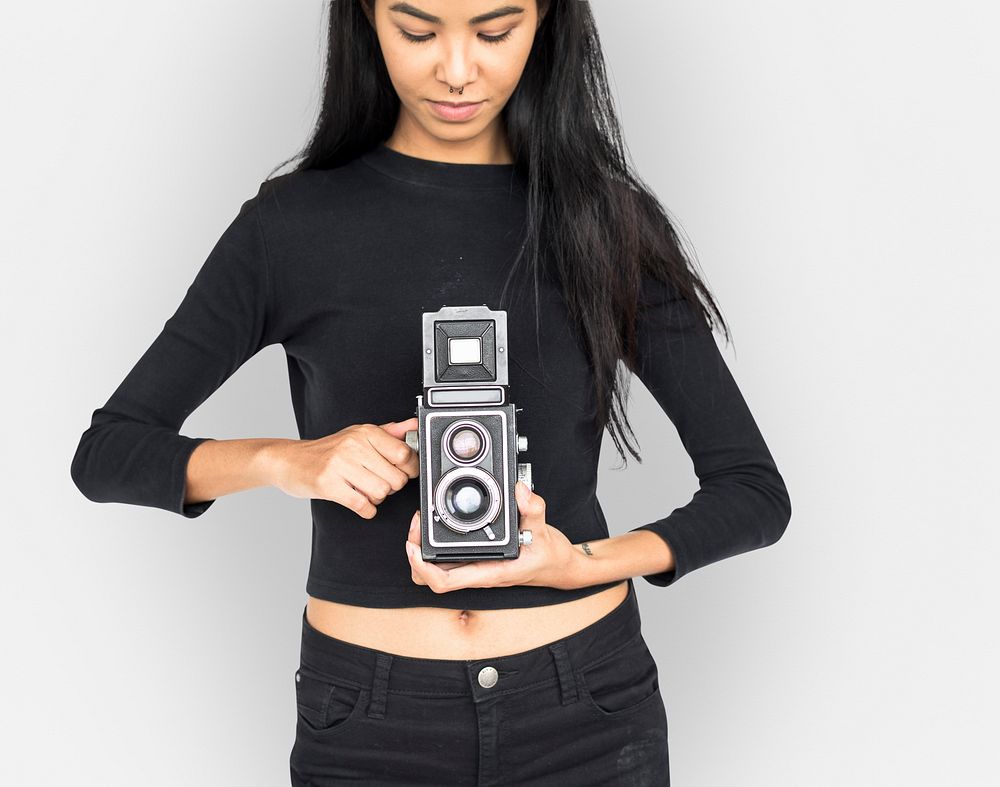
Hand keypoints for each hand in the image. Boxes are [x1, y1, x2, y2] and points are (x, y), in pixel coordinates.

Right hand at [269, 417, 418, 518]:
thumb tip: (414, 426)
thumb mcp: (358, 434)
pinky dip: (366, 509)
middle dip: (392, 486)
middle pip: (396, 478)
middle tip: (379, 482)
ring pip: (381, 492)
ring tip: (365, 490)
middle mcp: (353, 446)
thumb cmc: (326, 450)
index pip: (404, 454)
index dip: (409, 468)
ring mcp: (340, 465)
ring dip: (377, 498)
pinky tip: (360, 501)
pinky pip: (363, 505)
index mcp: (365, 432)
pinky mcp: (328, 485)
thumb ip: (389, 432)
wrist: (289, 460)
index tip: (403, 471)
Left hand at [404, 481, 581, 591]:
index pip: (445, 582)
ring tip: (422, 522)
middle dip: (415, 553)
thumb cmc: (549, 556)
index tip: (413, 546)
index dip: (422, 567)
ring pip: (436, 568)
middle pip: (431, 577)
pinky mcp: (477, 559)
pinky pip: (447, 558)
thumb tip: (520, 490)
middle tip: (417, 523)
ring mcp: (475, 567)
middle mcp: (477, 572)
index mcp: (489, 572)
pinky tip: (436, 522)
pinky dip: (435, 544)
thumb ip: (532, 509)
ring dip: (422, 549)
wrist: (559, 566)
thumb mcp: (544, 529)